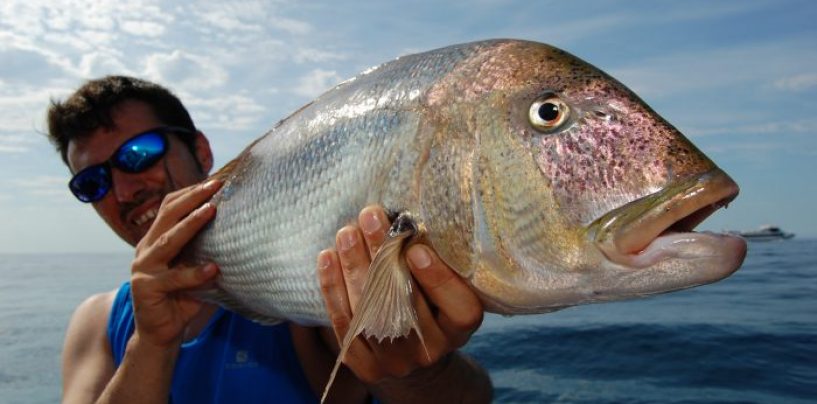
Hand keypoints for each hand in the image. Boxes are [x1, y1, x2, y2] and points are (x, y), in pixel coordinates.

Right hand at [129, 179, 221, 348]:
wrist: (161, 333)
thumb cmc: (183, 297)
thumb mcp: (195, 268)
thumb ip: (207, 250)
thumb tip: (241, 228)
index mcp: (156, 240)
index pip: (171, 207)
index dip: (191, 193)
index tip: (216, 180)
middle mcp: (147, 249)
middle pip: (168, 216)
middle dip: (193, 198)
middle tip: (216, 185)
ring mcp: (144, 268)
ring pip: (168, 241)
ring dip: (191, 224)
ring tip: (212, 211)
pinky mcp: (146, 288)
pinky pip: (174, 279)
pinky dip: (194, 273)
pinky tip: (213, 269)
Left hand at [317, 205, 483, 382]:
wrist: (414, 354)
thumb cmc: (433, 304)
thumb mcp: (446, 287)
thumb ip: (436, 261)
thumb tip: (407, 219)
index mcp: (459, 328)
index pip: (459, 308)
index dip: (439, 279)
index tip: (416, 248)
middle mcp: (431, 350)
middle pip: (405, 304)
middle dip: (383, 255)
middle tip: (370, 216)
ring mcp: (396, 362)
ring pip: (370, 313)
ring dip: (354, 266)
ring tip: (346, 232)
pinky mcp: (365, 367)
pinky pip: (345, 325)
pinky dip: (333, 289)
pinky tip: (327, 258)